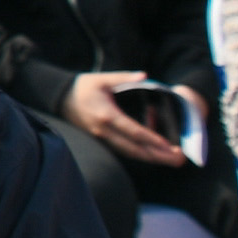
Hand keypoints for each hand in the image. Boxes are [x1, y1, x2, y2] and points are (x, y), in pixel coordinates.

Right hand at [65, 73, 191, 167]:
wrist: (59, 98)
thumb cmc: (83, 87)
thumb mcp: (102, 78)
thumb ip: (124, 78)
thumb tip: (144, 76)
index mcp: (107, 115)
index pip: (133, 131)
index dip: (152, 140)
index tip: (169, 146)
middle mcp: (104, 130)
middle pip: (134, 149)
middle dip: (158, 156)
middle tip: (178, 160)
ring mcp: (101, 138)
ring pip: (129, 153)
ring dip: (151, 158)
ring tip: (171, 160)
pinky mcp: (100, 140)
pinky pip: (122, 150)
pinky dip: (139, 154)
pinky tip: (153, 156)